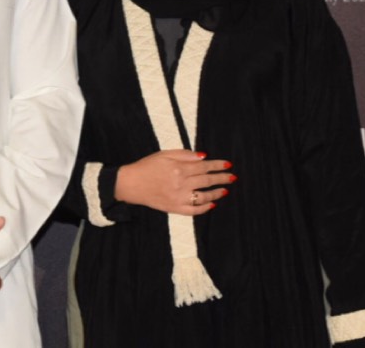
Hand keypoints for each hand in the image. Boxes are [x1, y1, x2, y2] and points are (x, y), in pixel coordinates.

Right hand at [115, 149, 233, 214]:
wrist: (131, 184)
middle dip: (222, 178)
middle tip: (232, 177)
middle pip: (206, 180)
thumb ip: (184, 154)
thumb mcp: (164, 154)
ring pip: (203, 196)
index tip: (228, 164)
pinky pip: (194, 211)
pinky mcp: (174, 208)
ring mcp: (178, 197)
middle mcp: (180, 183)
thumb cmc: (146, 167)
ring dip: (216, 193)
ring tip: (224, 190)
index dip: (218, 165)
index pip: (204, 166)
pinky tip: (212, 204)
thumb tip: (203, 156)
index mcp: (178, 168)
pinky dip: (204, 208)